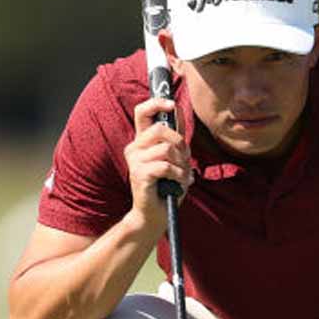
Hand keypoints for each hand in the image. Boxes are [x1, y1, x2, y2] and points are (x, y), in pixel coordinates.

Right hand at [124, 97, 194, 228]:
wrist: (155, 215)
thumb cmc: (167, 187)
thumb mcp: (175, 160)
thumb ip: (176, 141)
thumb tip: (179, 113)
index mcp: (142, 142)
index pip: (143, 113)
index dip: (156, 103)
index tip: (172, 104)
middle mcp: (134, 148)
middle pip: (160, 130)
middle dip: (180, 143)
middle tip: (185, 160)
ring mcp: (135, 161)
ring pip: (166, 148)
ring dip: (181, 163)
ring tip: (182, 176)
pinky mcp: (139, 175)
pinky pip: (166, 166)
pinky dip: (178, 175)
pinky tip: (179, 183)